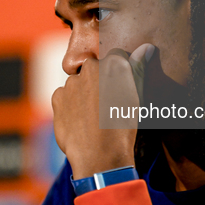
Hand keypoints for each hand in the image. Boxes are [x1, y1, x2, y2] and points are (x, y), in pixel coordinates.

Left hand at [52, 43, 154, 179]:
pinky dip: (71, 104)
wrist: (99, 156)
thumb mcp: (135, 98)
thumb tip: (146, 48)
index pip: (117, 55)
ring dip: (84, 92)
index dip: (119, 70)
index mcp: (112, 65)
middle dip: (99, 80)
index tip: (120, 86)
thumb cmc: (122, 127)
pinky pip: (65, 96)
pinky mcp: (57, 97)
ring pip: (79, 83)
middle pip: (95, 68)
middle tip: (107, 103)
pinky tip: (80, 120)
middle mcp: (90, 68)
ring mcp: (71, 83)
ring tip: (93, 116)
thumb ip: (138, 69)